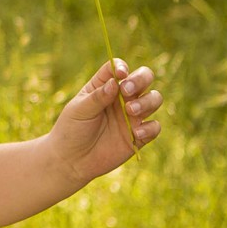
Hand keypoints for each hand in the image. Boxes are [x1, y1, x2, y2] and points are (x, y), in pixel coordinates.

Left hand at [48, 58, 162, 185]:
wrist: (71, 160)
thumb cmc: (71, 130)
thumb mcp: (79, 110)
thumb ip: (98, 97)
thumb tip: (114, 83)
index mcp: (105, 86)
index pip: (119, 68)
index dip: (122, 67)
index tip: (120, 74)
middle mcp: (122, 98)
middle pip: (144, 78)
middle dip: (141, 79)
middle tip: (127, 91)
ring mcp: (133, 116)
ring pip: (154, 99)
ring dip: (147, 102)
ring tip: (130, 111)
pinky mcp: (139, 135)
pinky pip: (155, 126)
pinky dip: (150, 127)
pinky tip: (136, 132)